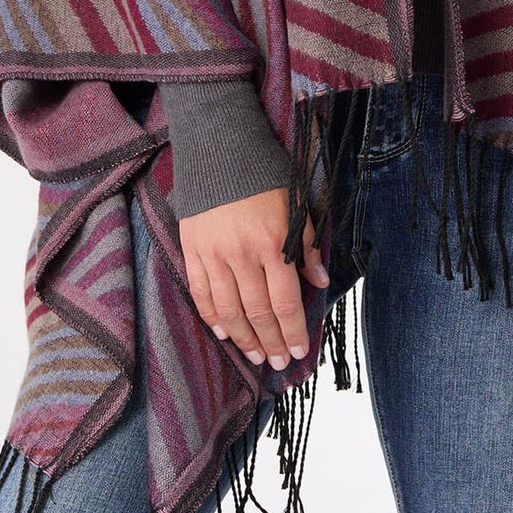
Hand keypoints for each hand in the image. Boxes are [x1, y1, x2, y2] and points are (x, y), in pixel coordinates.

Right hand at [179, 187, 331, 370]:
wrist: (220, 149)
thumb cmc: (264, 176)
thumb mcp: (296, 205)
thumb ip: (306, 247)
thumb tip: (320, 282)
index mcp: (273, 244)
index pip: (285, 302)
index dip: (293, 331)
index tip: (299, 351)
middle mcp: (243, 255)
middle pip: (258, 312)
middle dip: (271, 342)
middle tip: (279, 363)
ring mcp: (214, 255)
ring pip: (229, 309)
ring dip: (243, 338)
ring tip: (255, 355)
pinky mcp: (192, 250)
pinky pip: (201, 293)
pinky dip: (212, 317)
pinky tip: (223, 333)